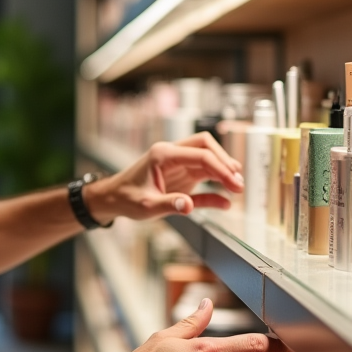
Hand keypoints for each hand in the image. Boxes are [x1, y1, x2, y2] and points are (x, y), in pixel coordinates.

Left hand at [86, 132, 243, 221]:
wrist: (114, 198)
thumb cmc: (126, 199)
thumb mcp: (145, 206)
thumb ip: (168, 204)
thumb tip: (189, 205)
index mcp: (163, 155)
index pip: (200, 155)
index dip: (220, 168)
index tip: (234, 184)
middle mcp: (172, 154)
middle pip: (206, 146)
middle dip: (224, 162)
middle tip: (238, 183)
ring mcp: (178, 163)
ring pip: (207, 157)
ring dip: (223, 170)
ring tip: (237, 187)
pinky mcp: (181, 174)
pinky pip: (202, 175)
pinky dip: (214, 185)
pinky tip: (225, 200)